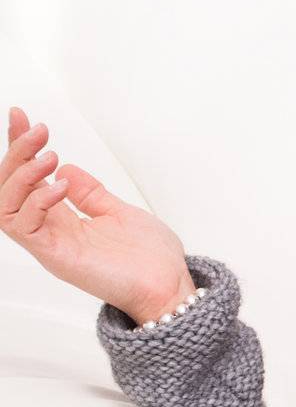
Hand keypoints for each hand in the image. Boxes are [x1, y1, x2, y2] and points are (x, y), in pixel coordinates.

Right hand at [2, 105, 195, 322]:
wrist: (169, 288)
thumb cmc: (150, 259)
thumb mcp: (118, 212)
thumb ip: (90, 193)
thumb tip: (66, 170)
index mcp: (63, 221)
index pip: (28, 180)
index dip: (20, 148)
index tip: (20, 117)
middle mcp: (51, 231)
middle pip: (9, 189)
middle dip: (16, 153)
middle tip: (37, 129)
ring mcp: (51, 244)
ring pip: (5, 206)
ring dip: (21, 174)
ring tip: (47, 157)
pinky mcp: (57, 257)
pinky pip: (25, 227)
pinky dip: (38, 200)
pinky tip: (60, 186)